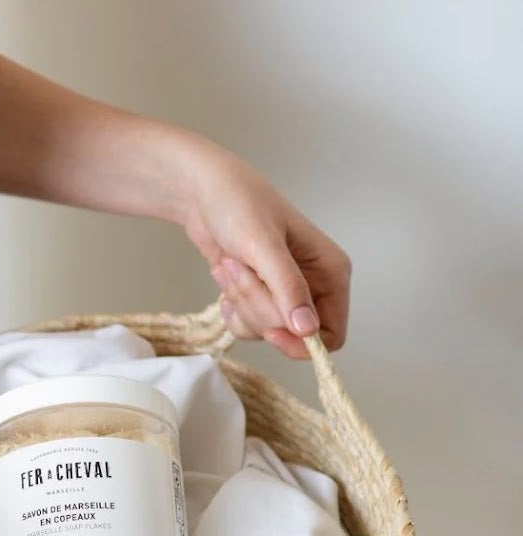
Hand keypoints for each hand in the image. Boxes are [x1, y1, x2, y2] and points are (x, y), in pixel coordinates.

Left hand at [172, 133, 351, 359]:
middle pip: (293, 334)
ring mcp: (285, 292)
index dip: (304, 343)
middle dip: (260, 309)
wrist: (202, 192)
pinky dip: (232, 308)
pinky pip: (249, 326)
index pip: (332, 334)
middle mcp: (314, 286)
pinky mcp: (261, 296)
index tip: (272, 333)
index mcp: (331, 272)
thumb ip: (288, 288)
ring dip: (242, 303)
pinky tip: (226, 278)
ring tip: (231, 265)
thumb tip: (308, 330)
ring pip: (267, 330)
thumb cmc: (239, 205)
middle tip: (240, 271)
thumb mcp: (264, 246)